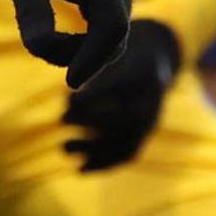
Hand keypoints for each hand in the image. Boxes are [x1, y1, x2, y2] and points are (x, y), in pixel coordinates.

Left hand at [0, 0, 131, 84]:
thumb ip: (32, 14)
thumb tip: (42, 50)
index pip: (112, 29)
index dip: (94, 59)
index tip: (70, 82)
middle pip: (115, 36)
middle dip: (85, 57)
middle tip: (44, 53)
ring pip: (111, 35)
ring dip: (83, 51)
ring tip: (43, 42)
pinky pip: (104, 27)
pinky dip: (84, 42)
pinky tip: (56, 42)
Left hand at [62, 19, 183, 171]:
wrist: (152, 59)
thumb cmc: (117, 48)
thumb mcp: (104, 46)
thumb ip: (88, 64)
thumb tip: (67, 99)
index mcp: (144, 70)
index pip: (121, 85)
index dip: (93, 96)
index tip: (67, 99)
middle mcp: (153, 97)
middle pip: (127, 116)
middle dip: (92, 122)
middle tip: (62, 119)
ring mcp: (152, 117)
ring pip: (127, 139)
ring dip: (93, 148)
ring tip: (64, 148)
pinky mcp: (146, 132)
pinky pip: (129, 152)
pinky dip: (103, 163)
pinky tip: (79, 170)